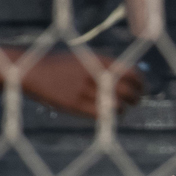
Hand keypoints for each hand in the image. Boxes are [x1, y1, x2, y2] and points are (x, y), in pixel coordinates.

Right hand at [21, 52, 144, 117]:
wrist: (33, 71)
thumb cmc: (61, 65)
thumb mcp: (84, 58)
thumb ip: (104, 66)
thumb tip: (129, 76)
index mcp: (99, 60)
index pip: (132, 72)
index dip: (141, 83)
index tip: (142, 88)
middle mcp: (95, 74)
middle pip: (128, 90)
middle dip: (136, 98)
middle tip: (135, 101)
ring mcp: (85, 90)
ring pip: (118, 105)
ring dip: (123, 109)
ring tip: (120, 109)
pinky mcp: (75, 104)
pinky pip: (101, 114)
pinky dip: (110, 117)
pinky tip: (109, 116)